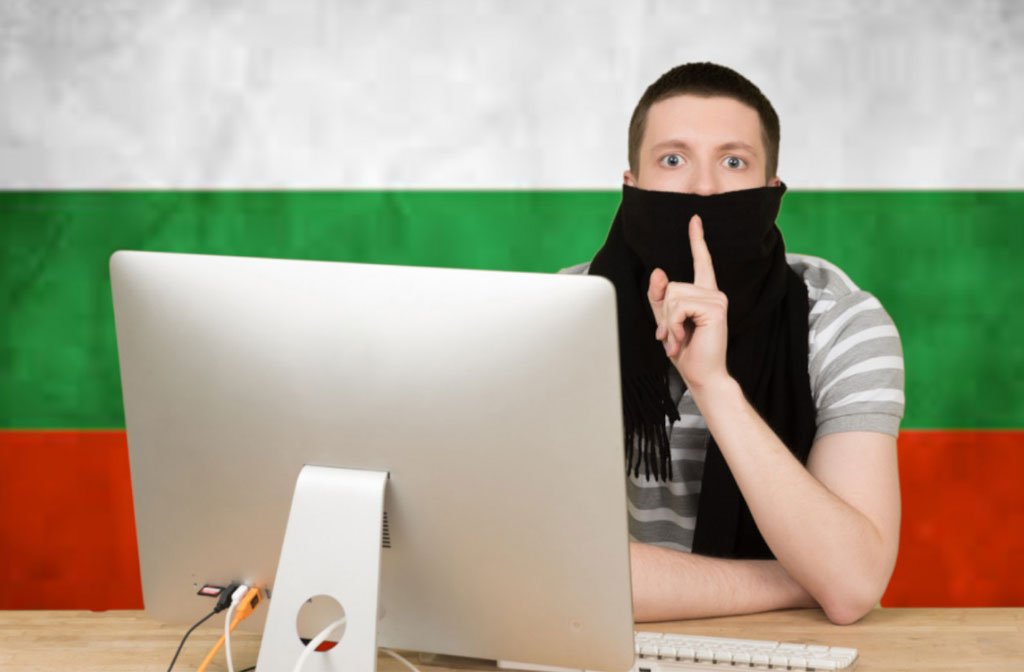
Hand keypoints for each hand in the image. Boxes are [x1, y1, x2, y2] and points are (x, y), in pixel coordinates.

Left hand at [646, 214, 729, 390]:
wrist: (703, 375)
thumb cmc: (687, 352)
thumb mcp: (666, 321)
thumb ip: (660, 297)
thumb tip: (659, 271)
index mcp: (704, 294)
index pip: (701, 262)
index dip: (697, 240)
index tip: (694, 220)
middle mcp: (714, 293)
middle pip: (671, 286)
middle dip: (664, 314)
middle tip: (672, 336)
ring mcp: (717, 299)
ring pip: (673, 296)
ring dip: (669, 321)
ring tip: (678, 339)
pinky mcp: (715, 308)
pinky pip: (679, 306)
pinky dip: (675, 325)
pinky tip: (684, 338)